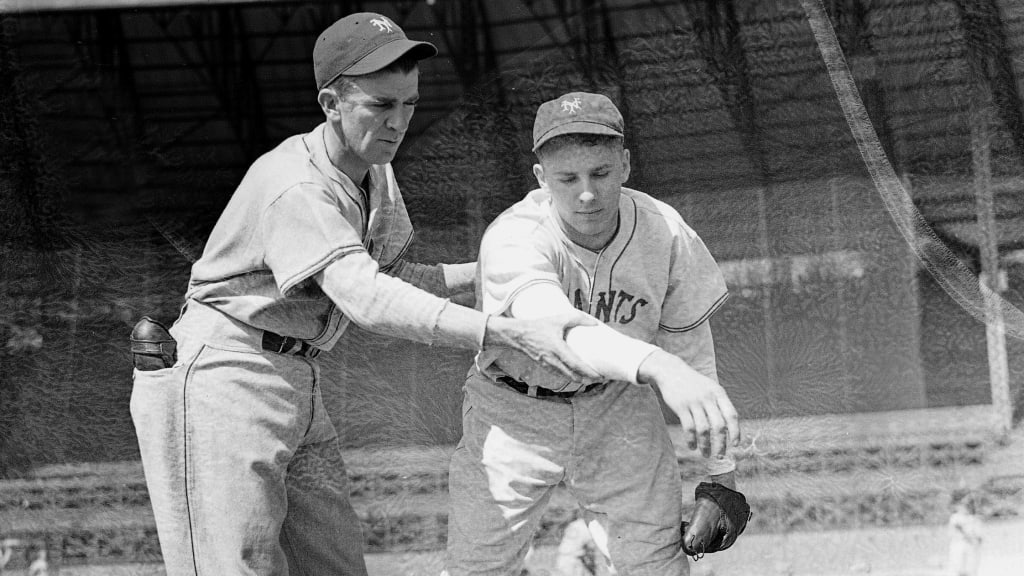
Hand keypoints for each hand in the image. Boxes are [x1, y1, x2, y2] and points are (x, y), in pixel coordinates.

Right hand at [486, 311, 601, 383]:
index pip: (575, 365)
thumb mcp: (558, 319)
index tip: (599, 376)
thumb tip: (594, 323)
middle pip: (572, 376)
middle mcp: (552, 360)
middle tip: (599, 379)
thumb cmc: (539, 326)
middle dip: (586, 379)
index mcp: (557, 349)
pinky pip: (559, 374)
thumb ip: (577, 319)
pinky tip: (575, 374)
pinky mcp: (544, 366)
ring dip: (578, 379)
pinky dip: (568, 376)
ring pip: (566, 377)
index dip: (588, 372)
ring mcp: (547, 365)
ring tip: (590, 378)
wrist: (518, 335)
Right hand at [639, 350, 738, 458]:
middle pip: (719, 426)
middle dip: (721, 443)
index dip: (736, 431)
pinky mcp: (681, 407)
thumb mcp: (710, 388)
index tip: (736, 445)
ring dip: (705, 445)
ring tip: (706, 454)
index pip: (732, 415)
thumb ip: (720, 404)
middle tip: (721, 455)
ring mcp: (694, 402)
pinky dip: (691, 440)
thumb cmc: (694, 383)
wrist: (671, 371)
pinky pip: (689, 428)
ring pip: (703, 429)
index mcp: (719, 393)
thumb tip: (729, 428)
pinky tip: (692, 447)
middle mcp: (708, 398)